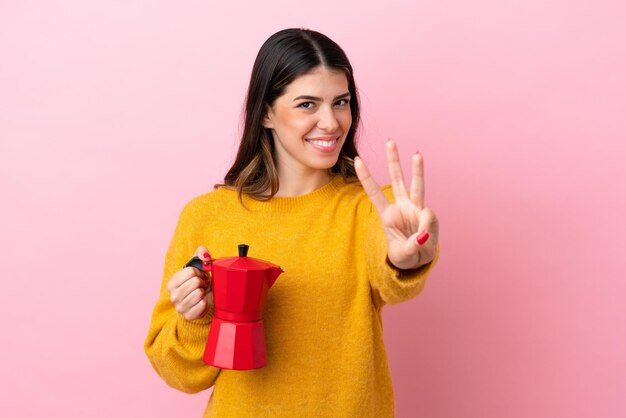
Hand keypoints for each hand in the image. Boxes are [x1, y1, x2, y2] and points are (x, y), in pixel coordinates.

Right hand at [166, 246, 213, 320]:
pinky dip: (205, 301)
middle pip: (196, 282)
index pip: (191, 272)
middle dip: (202, 282)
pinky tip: (202, 301)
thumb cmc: (198, 281)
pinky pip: (202, 304)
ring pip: (199, 293)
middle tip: (201, 285)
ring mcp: (180, 307)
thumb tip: (205, 256)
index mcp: (171, 283)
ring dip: (204, 291)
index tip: (198, 276)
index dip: (199, 272)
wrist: (202, 299)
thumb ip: (201, 253)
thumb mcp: (198, 265)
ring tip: (201, 292)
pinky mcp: (189, 315)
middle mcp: (173, 296)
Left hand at [354, 140, 438, 269]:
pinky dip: (428, 226)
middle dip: (393, 160)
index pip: (374, 192)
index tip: (358, 160)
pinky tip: (425, 237)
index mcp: (387, 215)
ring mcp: (415, 209)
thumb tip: (426, 228)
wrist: (419, 261)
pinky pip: (429, 215)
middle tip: (390, 141)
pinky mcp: (428, 215)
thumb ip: (414, 244)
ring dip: (417, 169)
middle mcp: (401, 207)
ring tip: (417, 153)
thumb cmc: (405, 257)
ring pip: (416, 185)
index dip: (366, 177)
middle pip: (396, 179)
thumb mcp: (404, 255)